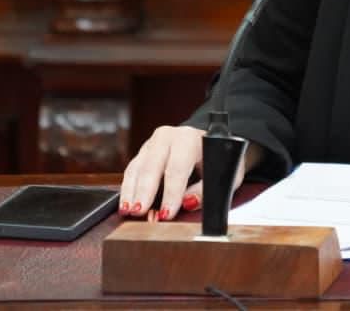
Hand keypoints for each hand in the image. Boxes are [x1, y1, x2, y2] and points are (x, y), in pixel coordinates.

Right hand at [119, 125, 262, 221]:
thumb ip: (206, 190)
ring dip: (131, 191)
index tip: (166, 214)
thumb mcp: (224, 174)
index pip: (178, 167)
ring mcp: (152, 144)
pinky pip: (132, 170)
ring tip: (128, 211)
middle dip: (145, 191)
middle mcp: (168, 137)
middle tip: (139, 212)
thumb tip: (188, 202)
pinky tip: (125, 204)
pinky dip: (128, 188)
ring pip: (137, 167)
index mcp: (189, 139)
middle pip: (152, 166)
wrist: (207, 140)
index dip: (171, 193)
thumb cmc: (216, 159)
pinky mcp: (143, 152)